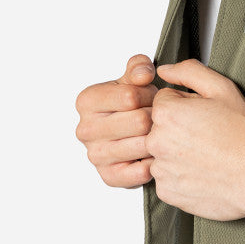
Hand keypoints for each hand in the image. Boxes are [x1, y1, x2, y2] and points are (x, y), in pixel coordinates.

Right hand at [75, 53, 156, 188]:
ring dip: (158, 137)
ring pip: (143, 145)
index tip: (150, 96)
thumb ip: (139, 67)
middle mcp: (86, 130)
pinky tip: (154, 150)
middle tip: (158, 115)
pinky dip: (154, 161)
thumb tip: (143, 75)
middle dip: (157, 115)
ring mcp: (95, 155)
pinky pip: (140, 171)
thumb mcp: (133, 76)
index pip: (131, 97)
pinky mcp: (108, 177)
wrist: (126, 130)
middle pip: (139, 122)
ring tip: (157, 130)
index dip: (149, 94)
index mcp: (87, 101)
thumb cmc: (130, 101)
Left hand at [147, 59, 244, 220]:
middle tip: (208, 133)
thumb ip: (189, 71)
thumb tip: (166, 70)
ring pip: (163, 152)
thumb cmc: (244, 133)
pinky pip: (167, 177)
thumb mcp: (222, 88)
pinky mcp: (167, 192)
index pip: (164, 100)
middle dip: (179, 126)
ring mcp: (161, 170)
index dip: (186, 103)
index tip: (204, 114)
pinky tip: (203, 170)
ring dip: (178, 151)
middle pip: (160, 126)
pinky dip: (181, 174)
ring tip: (208, 153)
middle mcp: (157, 143)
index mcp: (168, 114)